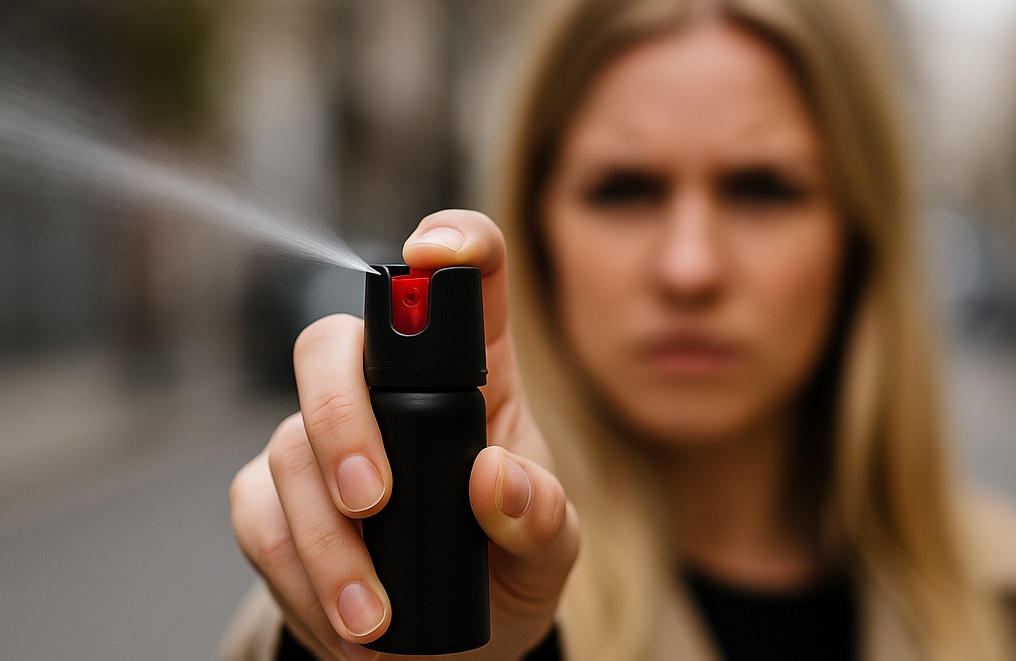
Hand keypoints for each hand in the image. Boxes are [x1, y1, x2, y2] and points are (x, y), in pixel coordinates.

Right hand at [230, 210, 579, 659]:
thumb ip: (542, 518)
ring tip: (372, 618)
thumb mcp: (548, 551)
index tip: (436, 252)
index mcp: (476, 376)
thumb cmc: (506, 567)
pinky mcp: (276, 495)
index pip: (468, 280)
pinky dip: (295, 571)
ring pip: (287, 443)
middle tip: (373, 500)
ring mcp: (325, 439)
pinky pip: (256, 512)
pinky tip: (341, 620)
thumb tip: (495, 481)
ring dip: (324, 537)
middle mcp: (392, 391)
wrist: (446, 644)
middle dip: (341, 417)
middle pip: (334, 345)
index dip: (454, 240)